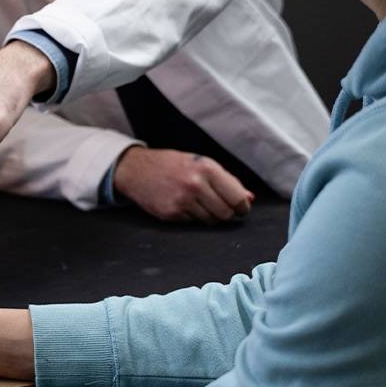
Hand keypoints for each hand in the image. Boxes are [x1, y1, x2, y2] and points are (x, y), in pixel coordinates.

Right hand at [113, 147, 253, 223]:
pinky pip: (193, 223)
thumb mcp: (201, 163)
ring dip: (209, 216)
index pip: (236, 197)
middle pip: (225, 213)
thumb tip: (249, 198)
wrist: (136, 169)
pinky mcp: (171, 214)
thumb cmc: (172, 164)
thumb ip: (227, 180)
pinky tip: (183, 205)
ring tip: (199, 203)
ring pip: (210, 221)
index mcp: (207, 169)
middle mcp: (195, 185)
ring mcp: (182, 201)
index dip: (242, 206)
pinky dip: (192, 217)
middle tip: (220, 207)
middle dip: (226, 212)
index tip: (241, 208)